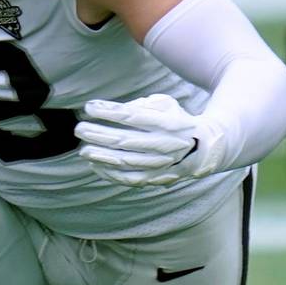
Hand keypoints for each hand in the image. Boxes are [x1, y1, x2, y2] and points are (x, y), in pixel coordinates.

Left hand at [75, 93, 227, 186]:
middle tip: (78, 129)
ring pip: (127, 162)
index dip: (109, 112)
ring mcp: (163, 164)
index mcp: (168, 123)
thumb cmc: (177, 121)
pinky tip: (95, 166)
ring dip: (102, 156)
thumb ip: (143, 105)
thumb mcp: (167, 104)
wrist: (206, 148)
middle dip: (99, 134)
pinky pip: (131, 180)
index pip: (134, 116)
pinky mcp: (158, 179)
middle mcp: (166, 145)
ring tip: (83, 150)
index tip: (88, 107)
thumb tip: (115, 110)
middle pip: (126, 140)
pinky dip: (111, 175)